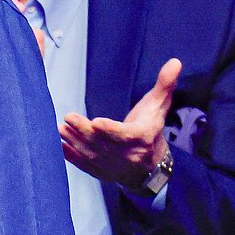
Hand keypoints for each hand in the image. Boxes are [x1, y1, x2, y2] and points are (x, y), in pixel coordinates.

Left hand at [62, 57, 178, 190]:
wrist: (150, 166)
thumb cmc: (150, 128)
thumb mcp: (159, 106)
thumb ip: (165, 84)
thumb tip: (175, 62)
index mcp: (142, 137)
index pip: (126, 134)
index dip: (111, 130)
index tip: (96, 122)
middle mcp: (127, 155)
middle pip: (103, 143)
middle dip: (85, 131)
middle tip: (68, 117)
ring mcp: (111, 166)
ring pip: (90, 154)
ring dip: (74, 141)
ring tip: (61, 128)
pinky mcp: (99, 172)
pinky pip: (83, 165)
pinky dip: (70, 157)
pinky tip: (58, 145)